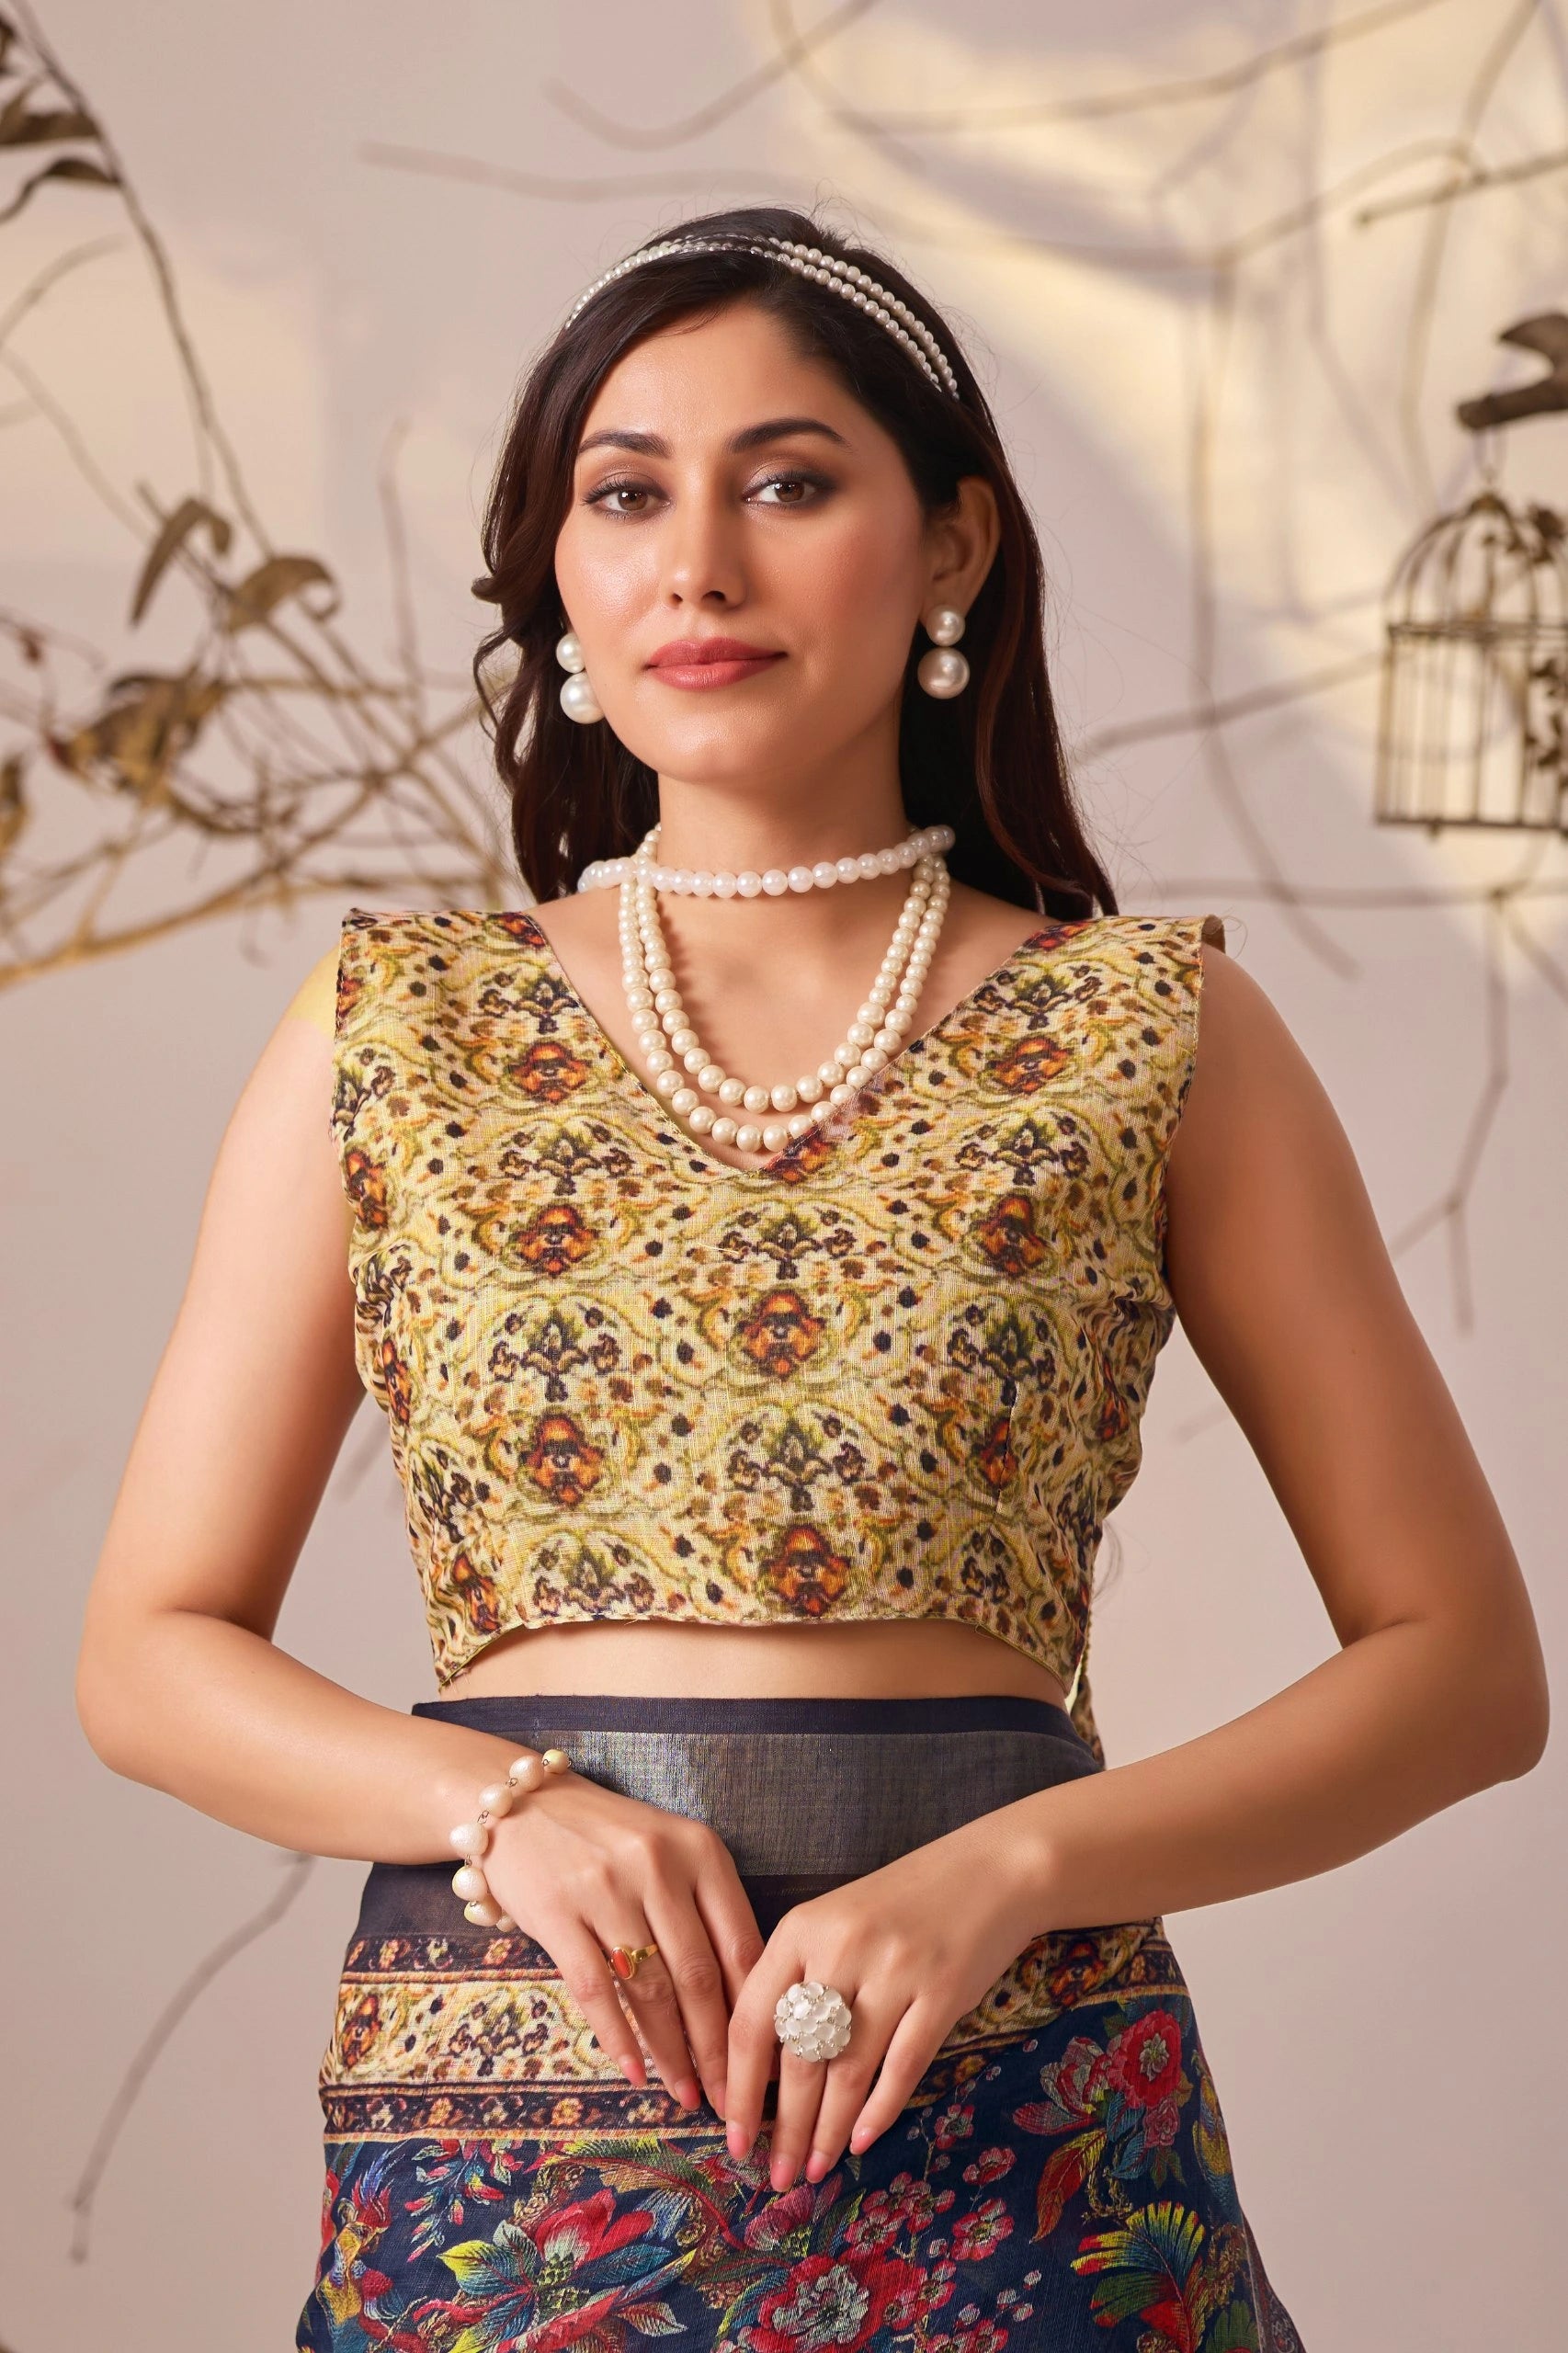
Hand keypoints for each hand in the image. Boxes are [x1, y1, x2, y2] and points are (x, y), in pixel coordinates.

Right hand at [481, 1771, 765, 2118]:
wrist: (522, 1803)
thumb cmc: (609, 1838)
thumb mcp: (671, 1853)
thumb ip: (706, 1912)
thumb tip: (747, 2003)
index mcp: (700, 1851)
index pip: (741, 1944)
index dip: (756, 2010)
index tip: (766, 2058)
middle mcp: (658, 1866)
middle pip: (699, 1976)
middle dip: (718, 2048)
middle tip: (729, 2098)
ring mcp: (605, 1888)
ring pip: (650, 1989)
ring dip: (672, 2053)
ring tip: (687, 2095)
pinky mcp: (557, 1913)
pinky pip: (594, 1989)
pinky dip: (618, 2038)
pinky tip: (633, 2073)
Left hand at [723, 1818, 1036, 2189]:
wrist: (989, 1871)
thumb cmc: (900, 1903)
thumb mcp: (833, 1922)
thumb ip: (796, 1979)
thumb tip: (758, 2071)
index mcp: (801, 1928)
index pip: (752, 2021)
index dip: (738, 2087)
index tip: (732, 2135)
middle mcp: (841, 1948)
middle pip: (798, 2057)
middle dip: (783, 2127)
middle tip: (776, 2175)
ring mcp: (895, 1970)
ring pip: (847, 2071)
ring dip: (827, 2131)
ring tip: (814, 2169)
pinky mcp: (941, 1993)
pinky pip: (902, 2067)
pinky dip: (879, 2111)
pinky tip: (862, 2141)